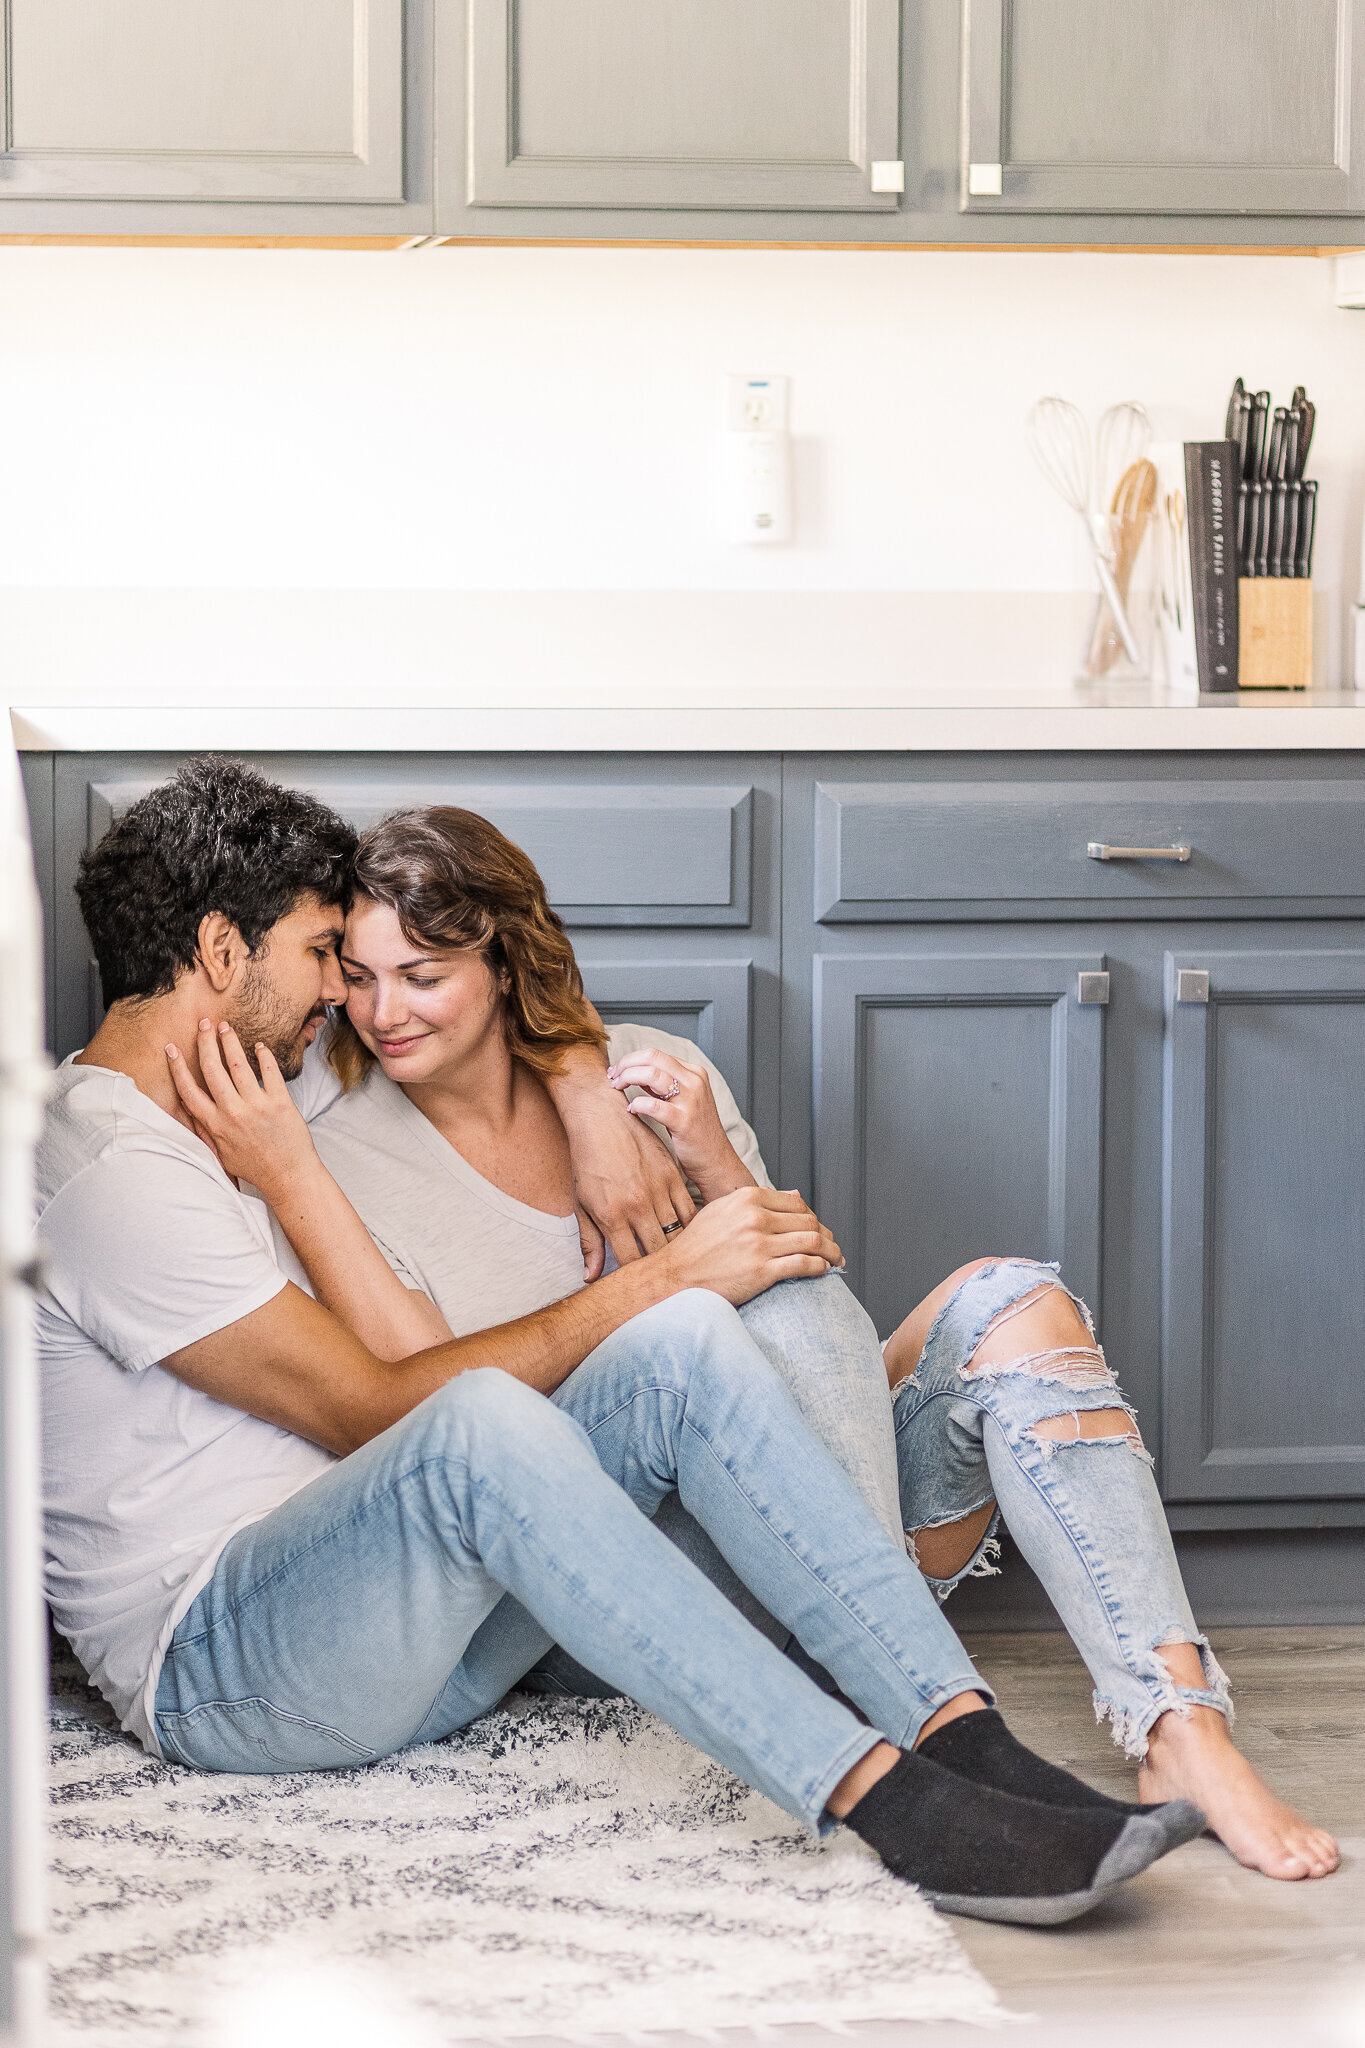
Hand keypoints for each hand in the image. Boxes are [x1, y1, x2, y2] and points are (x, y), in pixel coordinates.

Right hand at [166, 1020, 319, 1201]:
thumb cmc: (254, 1165)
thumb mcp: (220, 1153)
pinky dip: (264, 1055)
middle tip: (204, 1024)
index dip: (178, 1068)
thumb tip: (186, 1111)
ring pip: (238, 1065)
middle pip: (212, 1069)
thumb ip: (204, 1130)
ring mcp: (257, 1106)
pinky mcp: (280, 1102)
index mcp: (215, 1125)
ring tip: (226, 1027)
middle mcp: (232, 1113)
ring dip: (230, 1042)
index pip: (189, 1090)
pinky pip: (270, 1071)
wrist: (288, 1176)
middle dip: (205, 1042)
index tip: (172, 1048)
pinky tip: (259, 1045)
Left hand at [553, 1060, 695, 1275]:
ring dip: (680, 1249)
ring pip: (678, 1232)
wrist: (600, 1118)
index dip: (638, 1278)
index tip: (642, 1284)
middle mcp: (637, 1205)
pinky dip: (692, 1225)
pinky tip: (692, 1235)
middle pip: (659, 1252)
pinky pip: (690, 1209)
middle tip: (668, 1278)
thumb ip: (590, 1243)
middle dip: (663, 1268)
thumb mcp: (581, 1204)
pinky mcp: (672, 1175)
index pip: (631, 1263)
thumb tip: (591, 1278)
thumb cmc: (587, 1161)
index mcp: (611, 1216)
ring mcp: (657, 1189)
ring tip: (683, 1260)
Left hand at [608, 1048, 754, 1202]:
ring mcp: (691, 1101)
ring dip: (627, 1078)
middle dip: (626, 1064)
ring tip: (616, 1089)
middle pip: (652, 1058)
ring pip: (651, 1075)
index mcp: (694, 1073)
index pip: (656, 1054)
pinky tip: (631, 1110)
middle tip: (612, 1077)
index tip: (617, 1070)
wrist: (714, 1159)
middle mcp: (694, 1082)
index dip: (631, 1059)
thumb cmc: (695, 1130)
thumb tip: (633, 1071)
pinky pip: (653, 1105)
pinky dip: (637, 1104)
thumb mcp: (682, 1099)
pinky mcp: (684, 1121)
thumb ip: (662, 1084)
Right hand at [661, 1185, 841, 1304]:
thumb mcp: (722, 1211)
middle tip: (832, 1247)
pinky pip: (804, 1265)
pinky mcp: (762, 1271)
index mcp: (747, 1198)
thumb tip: (794, 1195)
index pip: (796, 1204)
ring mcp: (759, 1244)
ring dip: (831, 1251)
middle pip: (808, 1222)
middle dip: (826, 1235)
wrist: (675, 1276)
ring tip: (835, 1260)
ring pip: (812, 1242)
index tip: (817, 1230)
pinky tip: (823, 1271)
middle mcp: (755, 1218)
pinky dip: (820, 1267)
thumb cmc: (697, 1246)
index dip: (812, 1218)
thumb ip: (756, 1201)